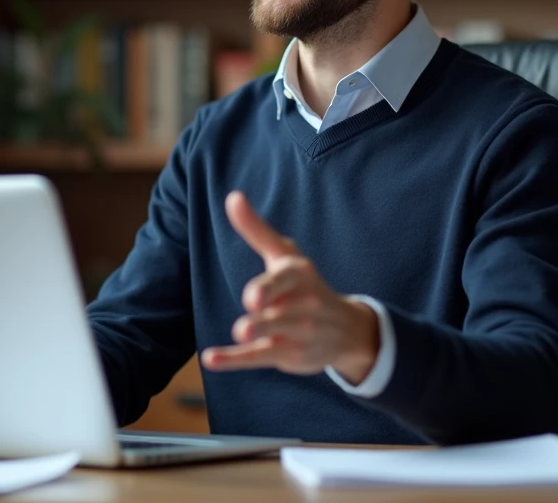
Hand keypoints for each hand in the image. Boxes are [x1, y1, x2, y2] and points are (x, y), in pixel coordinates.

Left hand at [201, 191, 379, 383]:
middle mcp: (302, 305)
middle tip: (251, 307)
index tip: (253, 293)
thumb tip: (232, 197)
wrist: (346, 329)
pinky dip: (235, 360)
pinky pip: (260, 357)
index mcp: (298, 275)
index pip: (284, 279)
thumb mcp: (284, 255)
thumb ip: (257, 229)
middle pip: (280, 310)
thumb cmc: (304, 285)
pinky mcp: (286, 353)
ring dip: (257, 334)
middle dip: (267, 312)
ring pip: (273, 334)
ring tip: (239, 332)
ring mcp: (296, 331)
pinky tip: (211, 359)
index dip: (270, 286)